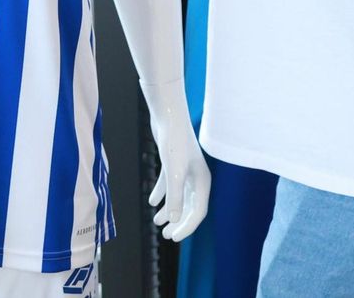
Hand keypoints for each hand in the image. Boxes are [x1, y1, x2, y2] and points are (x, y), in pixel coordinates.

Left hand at [142, 81, 210, 240]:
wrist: (168, 115)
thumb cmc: (175, 143)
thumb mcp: (174, 173)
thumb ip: (174, 197)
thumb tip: (174, 220)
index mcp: (202, 181)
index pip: (198, 212)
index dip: (187, 227)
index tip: (173, 237)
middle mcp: (196, 177)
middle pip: (189, 206)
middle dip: (178, 222)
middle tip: (166, 235)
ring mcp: (185, 169)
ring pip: (178, 196)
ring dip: (169, 210)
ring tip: (157, 222)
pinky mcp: (173, 162)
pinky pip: (168, 184)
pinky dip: (161, 194)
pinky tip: (152, 202)